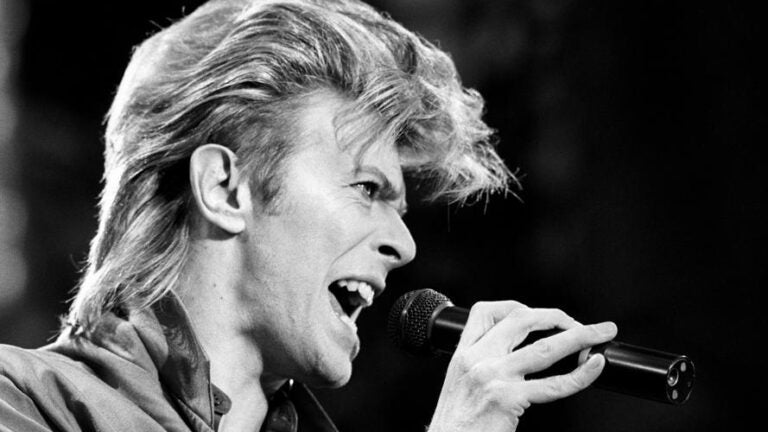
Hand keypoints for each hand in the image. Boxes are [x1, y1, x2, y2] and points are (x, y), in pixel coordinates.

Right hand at [428, 301, 617, 431]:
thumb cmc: (455, 424)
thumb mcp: (459, 384)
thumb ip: (481, 366)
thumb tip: (516, 358)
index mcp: (463, 354)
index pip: (485, 312)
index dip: (518, 307)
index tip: (540, 316)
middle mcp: (477, 359)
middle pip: (522, 320)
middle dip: (558, 317)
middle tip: (581, 325)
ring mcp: (493, 377)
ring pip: (545, 347)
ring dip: (580, 336)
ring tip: (601, 334)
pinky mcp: (509, 399)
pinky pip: (554, 384)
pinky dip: (581, 374)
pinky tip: (594, 367)